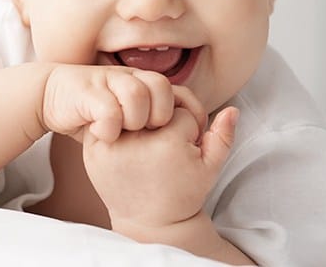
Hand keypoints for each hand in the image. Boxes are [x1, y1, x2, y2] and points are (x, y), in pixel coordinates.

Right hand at [41, 64, 205, 142]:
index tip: (180, 138)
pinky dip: (109, 127)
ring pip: (136, 94)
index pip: (177, 91)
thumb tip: (179, 137)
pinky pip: (107, 109)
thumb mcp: (123, 113)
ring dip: (134, 120)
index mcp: (140, 82)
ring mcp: (106, 82)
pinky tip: (103, 135)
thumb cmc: (91, 109)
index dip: (183, 114)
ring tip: (125, 134)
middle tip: (147, 134)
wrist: (51, 93)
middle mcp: (127, 78)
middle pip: (161, 87)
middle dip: (160, 115)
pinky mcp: (86, 93)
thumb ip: (146, 119)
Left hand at [82, 98, 238, 228]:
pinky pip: (110, 118)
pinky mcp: (93, 149)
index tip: (185, 149)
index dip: (188, 127)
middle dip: (164, 118)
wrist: (148, 221)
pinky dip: (119, 125)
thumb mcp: (209, 169)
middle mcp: (136, 141)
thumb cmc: (182, 192)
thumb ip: (223, 137)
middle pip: (155, 103)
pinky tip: (128, 142)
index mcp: (168, 143)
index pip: (181, 110)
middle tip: (165, 145)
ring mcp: (111, 145)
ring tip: (147, 144)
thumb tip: (232, 110)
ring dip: (140, 117)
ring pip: (133, 107)